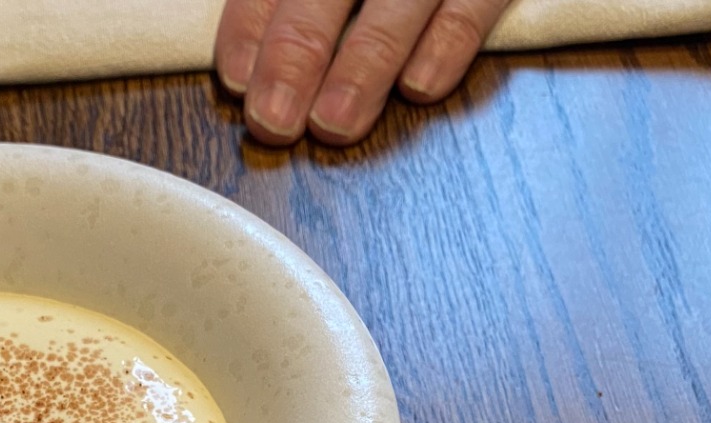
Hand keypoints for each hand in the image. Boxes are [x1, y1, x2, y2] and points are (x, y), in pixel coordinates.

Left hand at [214, 0, 514, 146]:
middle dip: (295, 58)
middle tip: (274, 120)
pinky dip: (446, 45)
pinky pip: (472, 4)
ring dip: (362, 67)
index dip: (250, 25)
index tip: (238, 79)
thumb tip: (254, 57)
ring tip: (334, 122)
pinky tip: (419, 87)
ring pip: (395, 6)